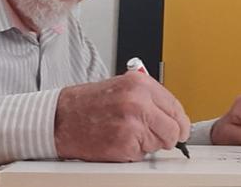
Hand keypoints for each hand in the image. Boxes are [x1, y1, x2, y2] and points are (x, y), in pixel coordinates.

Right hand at [54, 72, 190, 161]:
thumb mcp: (121, 88)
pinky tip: (118, 141)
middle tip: (155, 136)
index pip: (176, 107)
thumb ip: (149, 98)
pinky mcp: (125, 145)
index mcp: (140, 85)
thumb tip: (172, 116)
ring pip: (160, 144)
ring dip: (148, 144)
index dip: (179, 122)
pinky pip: (143, 155)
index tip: (179, 129)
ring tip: (127, 134)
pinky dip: (133, 153)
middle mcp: (138, 102)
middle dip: (167, 136)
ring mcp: (133, 125)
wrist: (60, 118)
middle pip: (174, 129)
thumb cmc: (87, 104)